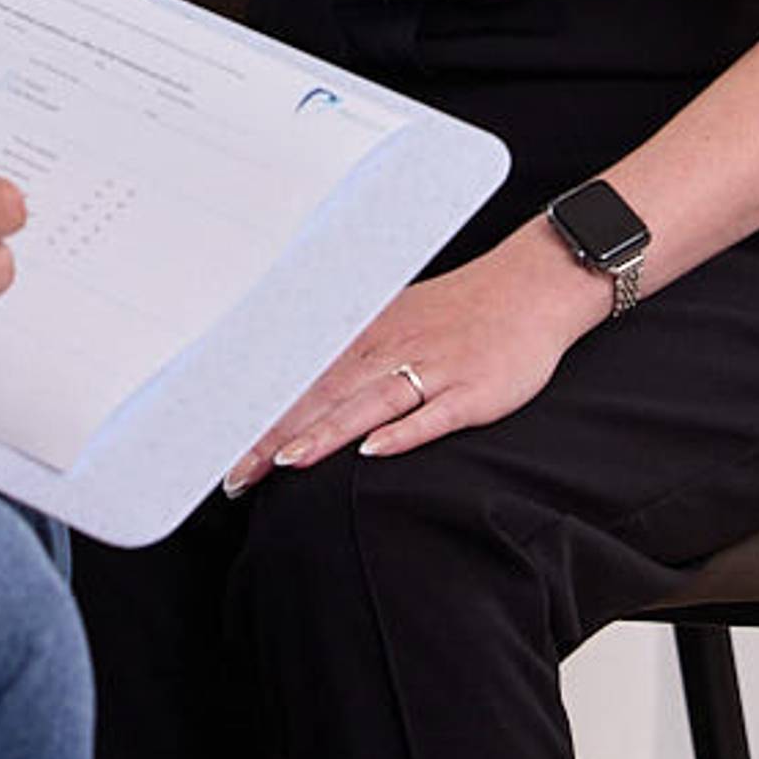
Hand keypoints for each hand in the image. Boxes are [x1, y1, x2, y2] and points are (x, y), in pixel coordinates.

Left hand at [223, 221, 605, 491]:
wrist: (534, 286)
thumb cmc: (462, 310)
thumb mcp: (396, 317)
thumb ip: (351, 353)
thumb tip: (298, 384)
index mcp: (370, 333)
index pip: (304, 378)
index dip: (263, 414)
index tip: (224, 447)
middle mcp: (394, 349)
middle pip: (324, 395)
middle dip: (277, 434)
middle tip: (238, 473)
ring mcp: (435, 370)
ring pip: (369, 404)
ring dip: (327, 431)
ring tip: (288, 460)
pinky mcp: (473, 391)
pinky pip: (434, 414)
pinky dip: (404, 431)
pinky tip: (375, 451)